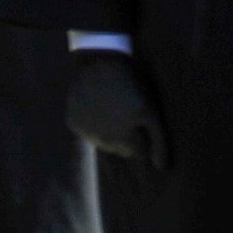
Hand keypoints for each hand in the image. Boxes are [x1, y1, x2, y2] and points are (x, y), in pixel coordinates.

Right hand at [64, 51, 168, 166]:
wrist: (99, 64)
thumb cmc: (131, 88)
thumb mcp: (151, 113)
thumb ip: (158, 142)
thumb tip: (160, 167)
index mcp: (123, 141)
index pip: (137, 154)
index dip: (141, 139)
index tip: (140, 124)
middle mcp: (102, 142)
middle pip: (119, 150)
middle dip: (125, 138)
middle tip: (126, 116)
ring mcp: (85, 132)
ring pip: (102, 143)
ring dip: (108, 133)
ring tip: (111, 111)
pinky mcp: (72, 123)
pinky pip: (87, 133)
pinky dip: (92, 125)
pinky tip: (96, 110)